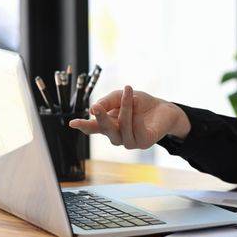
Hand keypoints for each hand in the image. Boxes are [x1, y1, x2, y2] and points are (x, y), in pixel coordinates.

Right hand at [69, 85, 190, 148]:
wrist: (164, 108)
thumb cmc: (141, 103)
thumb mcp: (122, 96)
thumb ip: (108, 101)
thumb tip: (93, 109)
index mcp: (110, 125)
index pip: (94, 127)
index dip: (84, 125)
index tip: (72, 123)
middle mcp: (118, 135)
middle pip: (105, 131)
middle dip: (101, 119)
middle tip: (96, 108)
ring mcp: (130, 141)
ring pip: (122, 129)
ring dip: (124, 111)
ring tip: (128, 94)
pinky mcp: (144, 142)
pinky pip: (136, 133)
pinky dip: (136, 120)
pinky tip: (139, 111)